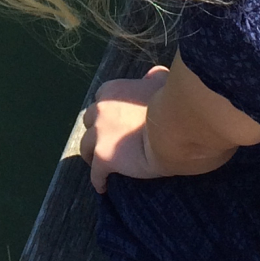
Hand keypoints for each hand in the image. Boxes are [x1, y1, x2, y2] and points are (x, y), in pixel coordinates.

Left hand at [80, 67, 169, 193]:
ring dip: (92, 155)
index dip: (107, 114)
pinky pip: (96, 173)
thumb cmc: (170, 103)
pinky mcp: (103, 157)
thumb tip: (153, 73)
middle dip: (96, 132)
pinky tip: (103, 187)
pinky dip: (98, 180)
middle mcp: (100, 110)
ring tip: (100, 165)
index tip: (116, 123)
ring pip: (86, 147)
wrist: (173, 129)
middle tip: (108, 142)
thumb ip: (153, 78)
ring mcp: (99, 134)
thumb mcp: (162, 83)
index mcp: (111, 91)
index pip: (100, 102)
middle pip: (89, 123)